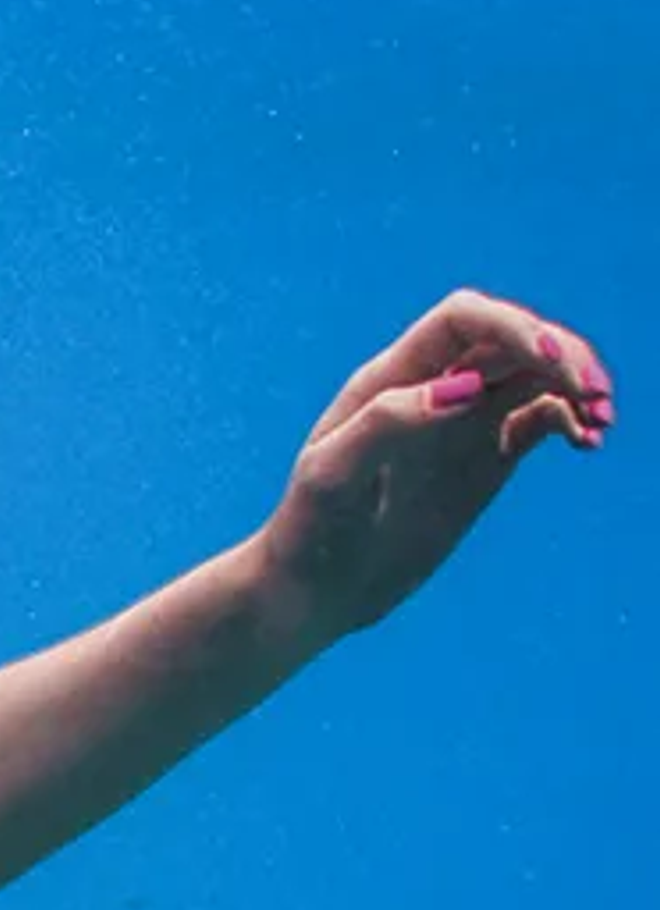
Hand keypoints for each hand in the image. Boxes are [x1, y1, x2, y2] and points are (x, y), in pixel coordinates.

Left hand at [257, 289, 611, 639]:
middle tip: (595, 393)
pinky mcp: (485, 458)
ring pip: (534, 376)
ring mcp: (462, 422)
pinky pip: (540, 419)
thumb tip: (464, 387)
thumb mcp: (333, 475)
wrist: (313, 589)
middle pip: (511, 339)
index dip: (511, 325)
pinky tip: (587, 441)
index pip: (462, 319)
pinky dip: (570, 419)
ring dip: (576, 384)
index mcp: (390, 378)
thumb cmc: (309, 529)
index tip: (550, 358)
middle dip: (561, 353)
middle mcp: (432, 389)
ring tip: (600, 419)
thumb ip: (389, 422)